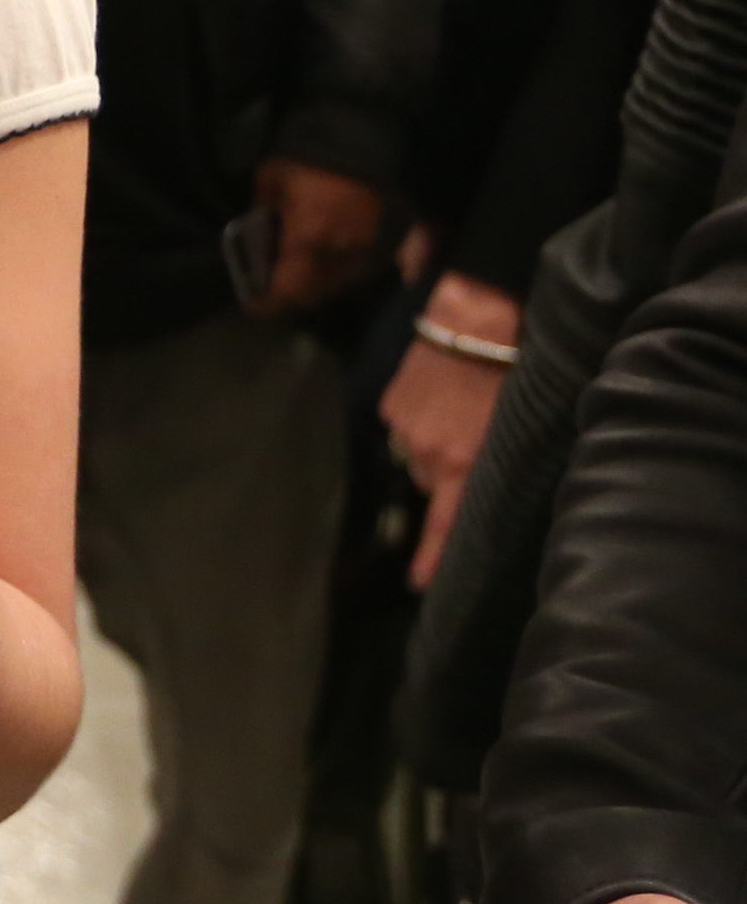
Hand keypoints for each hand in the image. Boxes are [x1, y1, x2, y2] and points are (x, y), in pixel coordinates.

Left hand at [251, 155, 384, 316]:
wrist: (363, 131)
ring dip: (316, 283)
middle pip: (315, 293)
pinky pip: (358, 267)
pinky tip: (323, 255)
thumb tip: (255, 241)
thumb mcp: (270, 180)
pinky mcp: (387, 238)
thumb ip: (261, 216)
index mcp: (310, 241)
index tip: (250, 304)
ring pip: (339, 282)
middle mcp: (343, 254)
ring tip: (295, 271)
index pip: (288, 290)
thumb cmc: (308, 154)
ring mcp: (370, 248)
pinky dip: (338, 269)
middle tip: (270, 286)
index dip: (267, 303)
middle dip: (291, 295)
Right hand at [381, 269, 520, 584]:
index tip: (417, 586)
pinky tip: (439, 399)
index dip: (431, 559)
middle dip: (448, 476)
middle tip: (470, 451)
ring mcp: (403, 426)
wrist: (475, 317)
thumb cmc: (511, 372)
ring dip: (433, 447)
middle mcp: (427, 453)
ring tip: (456, 416)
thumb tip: (483, 493)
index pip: (444, 524)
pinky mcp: (389, 402)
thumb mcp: (514, 428)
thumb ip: (494, 466)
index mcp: (461, 464)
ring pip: (417, 456)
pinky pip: (403, 428)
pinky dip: (419, 422)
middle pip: (432, 484)